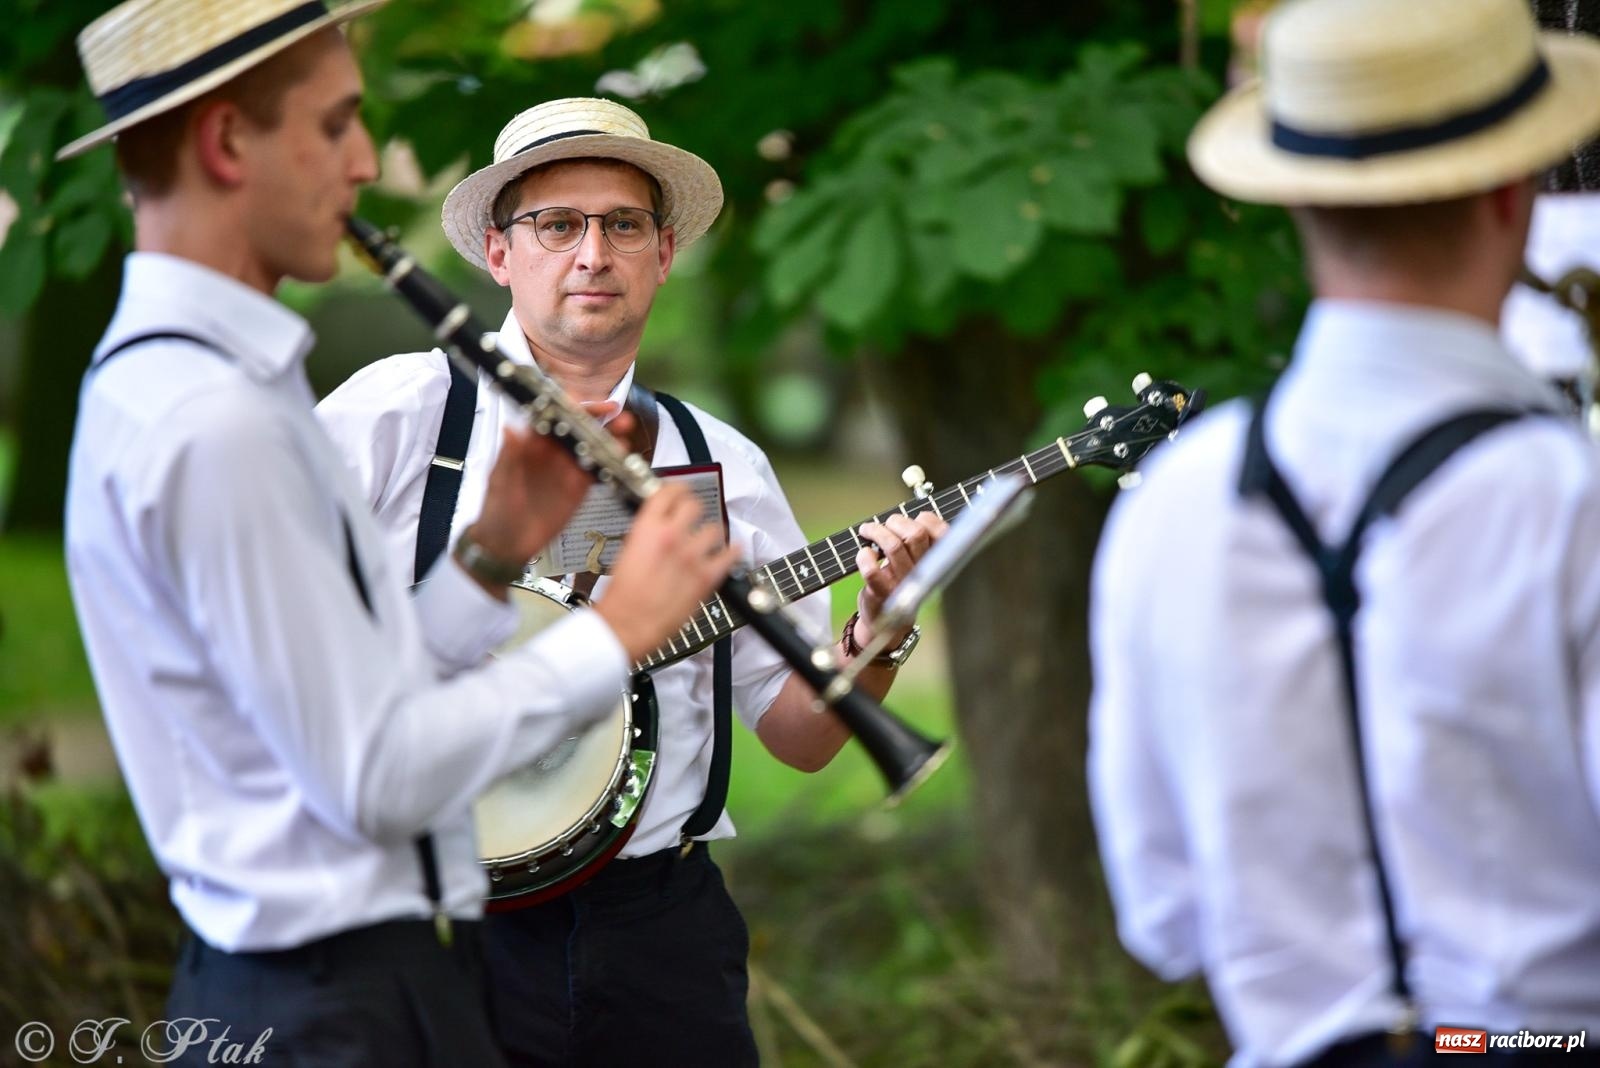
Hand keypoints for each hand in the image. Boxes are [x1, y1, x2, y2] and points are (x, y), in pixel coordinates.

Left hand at [461, 412, 636, 595]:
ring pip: (591, 447)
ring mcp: (567, 469)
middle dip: (598, 419)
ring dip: (609, 439)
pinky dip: (610, 464)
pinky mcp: (579, 489)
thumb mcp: (499, 482)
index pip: (553, 417)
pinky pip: (597, 472)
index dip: (570, 407)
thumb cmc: (497, 509)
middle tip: (616, 413)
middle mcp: (552, 451)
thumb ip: (508, 456)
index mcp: (531, 443)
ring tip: (625, 435)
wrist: (507, 545)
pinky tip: (621, 459)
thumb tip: (510, 429)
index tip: (584, 403)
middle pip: (578, 428)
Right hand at [594, 482, 739, 661]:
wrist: (627, 625)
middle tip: (693, 518)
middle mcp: (671, 537)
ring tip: (707, 541)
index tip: (680, 493)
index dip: (676, 490)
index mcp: (647, 528)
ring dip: (711, 534)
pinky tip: (730, 552)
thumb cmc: (622, 597)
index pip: (668, 492)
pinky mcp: (707, 577)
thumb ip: (647, 535)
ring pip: (715, 529)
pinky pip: (730, 555)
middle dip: (694, 510)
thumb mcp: (626, 552)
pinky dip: (733, 552)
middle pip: (695, 505)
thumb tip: (658, 527)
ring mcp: (692, 556)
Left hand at [852, 512, 947, 648]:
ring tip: (868, 530)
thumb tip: (905, 516)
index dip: (928, 520)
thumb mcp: (920, 565)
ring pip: (893, 546)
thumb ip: (920, 542)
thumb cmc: (903, 585)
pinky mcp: (881, 593)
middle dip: (897, 521)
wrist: (889, 625)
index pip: (943, 534)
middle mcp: (922, 572)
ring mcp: (902, 583)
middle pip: (916, 534)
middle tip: (886, 524)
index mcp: (935, 562)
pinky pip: (872, 570)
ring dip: (877, 531)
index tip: (915, 519)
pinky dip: (864, 556)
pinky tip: (863, 554)